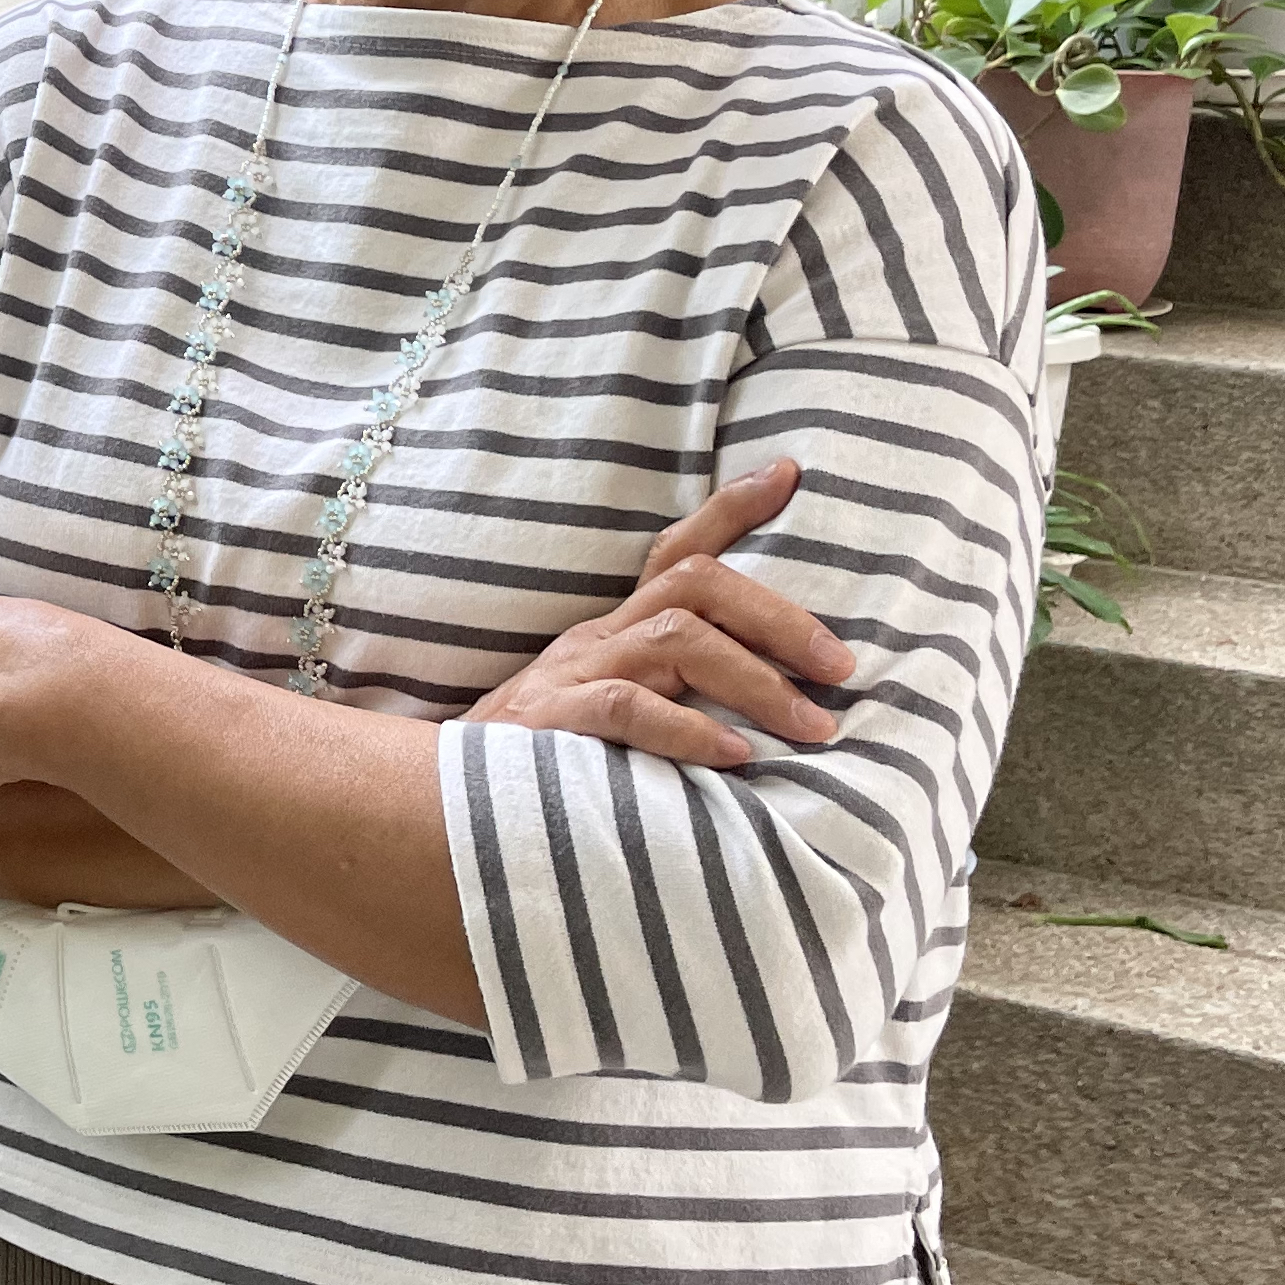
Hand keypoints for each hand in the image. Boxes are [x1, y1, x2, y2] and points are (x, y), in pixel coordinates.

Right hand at [461, 461, 853, 765]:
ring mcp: (571, 676)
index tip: (788, 473)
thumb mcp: (614, 724)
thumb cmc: (548, 771)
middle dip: (779, 617)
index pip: (674, 554)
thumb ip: (673, 706)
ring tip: (813, 725)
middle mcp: (595, 640)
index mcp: (613, 632)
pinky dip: (689, 728)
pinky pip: (627, 707)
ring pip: (675, 637)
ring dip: (756, 679)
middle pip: (695, 585)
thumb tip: (777, 711)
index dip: (730, 510)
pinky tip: (736, 757)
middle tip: (841, 667)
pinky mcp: (551, 723)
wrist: (444, 811)